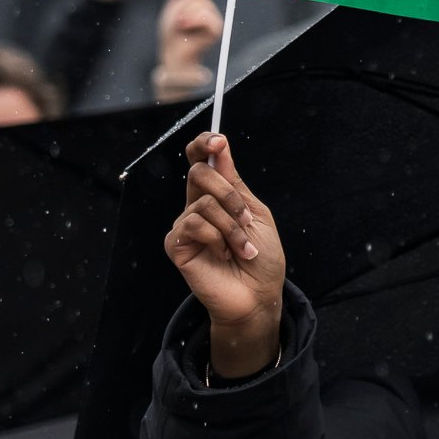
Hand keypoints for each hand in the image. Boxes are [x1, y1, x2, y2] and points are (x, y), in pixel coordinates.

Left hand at [155, 0, 222, 97]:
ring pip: (203, 5)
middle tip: (178, 17)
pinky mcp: (216, 29)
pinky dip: (194, 20)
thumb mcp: (175, 6)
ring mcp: (215, 19)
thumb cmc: (172, 31)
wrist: (172, 52)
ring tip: (181, 24)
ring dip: (187, 14)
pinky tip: (186, 27)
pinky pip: (206, 17)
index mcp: (200, 3)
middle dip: (185, 3)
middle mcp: (210, 9)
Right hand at [166, 134, 284, 376]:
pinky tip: (224, 255)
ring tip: (242, 249)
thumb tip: (220, 148)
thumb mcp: (256, 214)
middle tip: (246, 220)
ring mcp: (185, 225)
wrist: (259, 295)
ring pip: (203, 202)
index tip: (219, 143)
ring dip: (232, 227)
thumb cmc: (262, 259)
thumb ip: (235, 183)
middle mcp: (197, 206)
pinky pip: (193, 224)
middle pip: (199, 173)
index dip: (204, 145)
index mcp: (217, 196)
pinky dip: (217, 239)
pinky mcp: (176, 244)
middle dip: (230, 195)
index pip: (200, 160)